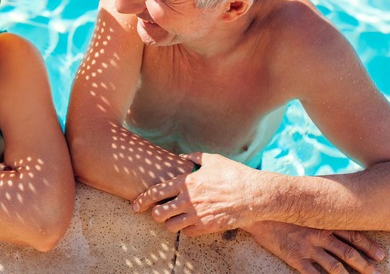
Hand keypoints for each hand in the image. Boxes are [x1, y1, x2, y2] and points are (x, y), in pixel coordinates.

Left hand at [132, 152, 258, 234]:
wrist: (254, 194)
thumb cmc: (234, 174)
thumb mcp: (212, 160)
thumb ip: (193, 158)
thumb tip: (180, 157)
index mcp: (186, 182)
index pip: (155, 192)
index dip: (142, 199)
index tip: (135, 205)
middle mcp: (188, 200)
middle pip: (159, 213)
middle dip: (155, 213)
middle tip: (157, 213)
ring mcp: (197, 215)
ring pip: (170, 226)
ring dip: (169, 223)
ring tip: (173, 219)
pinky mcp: (207, 227)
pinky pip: (187, 233)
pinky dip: (185, 229)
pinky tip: (189, 223)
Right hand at [244, 221, 385, 273]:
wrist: (259, 212)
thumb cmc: (281, 209)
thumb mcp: (304, 208)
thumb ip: (318, 213)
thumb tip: (332, 213)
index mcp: (323, 222)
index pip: (352, 235)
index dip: (368, 245)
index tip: (381, 254)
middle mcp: (319, 234)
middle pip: (348, 252)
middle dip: (365, 264)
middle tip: (378, 273)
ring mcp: (307, 247)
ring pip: (335, 266)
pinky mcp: (295, 257)